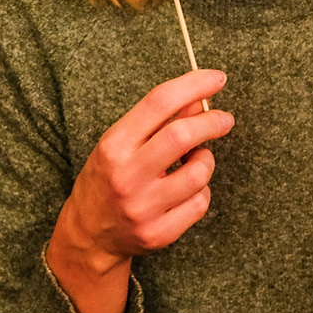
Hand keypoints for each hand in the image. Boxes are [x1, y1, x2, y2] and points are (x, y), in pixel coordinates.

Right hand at [46, 69, 232, 312]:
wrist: (88, 234)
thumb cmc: (108, 177)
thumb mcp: (122, 142)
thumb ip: (158, 120)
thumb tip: (198, 98)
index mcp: (113, 145)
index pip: (158, 102)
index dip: (193, 85)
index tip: (216, 78)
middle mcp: (126, 176)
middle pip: (182, 136)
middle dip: (212, 122)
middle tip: (224, 119)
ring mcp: (143, 208)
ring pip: (199, 173)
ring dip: (205, 161)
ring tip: (193, 162)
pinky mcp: (159, 234)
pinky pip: (200, 203)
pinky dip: (200, 192)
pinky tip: (185, 191)